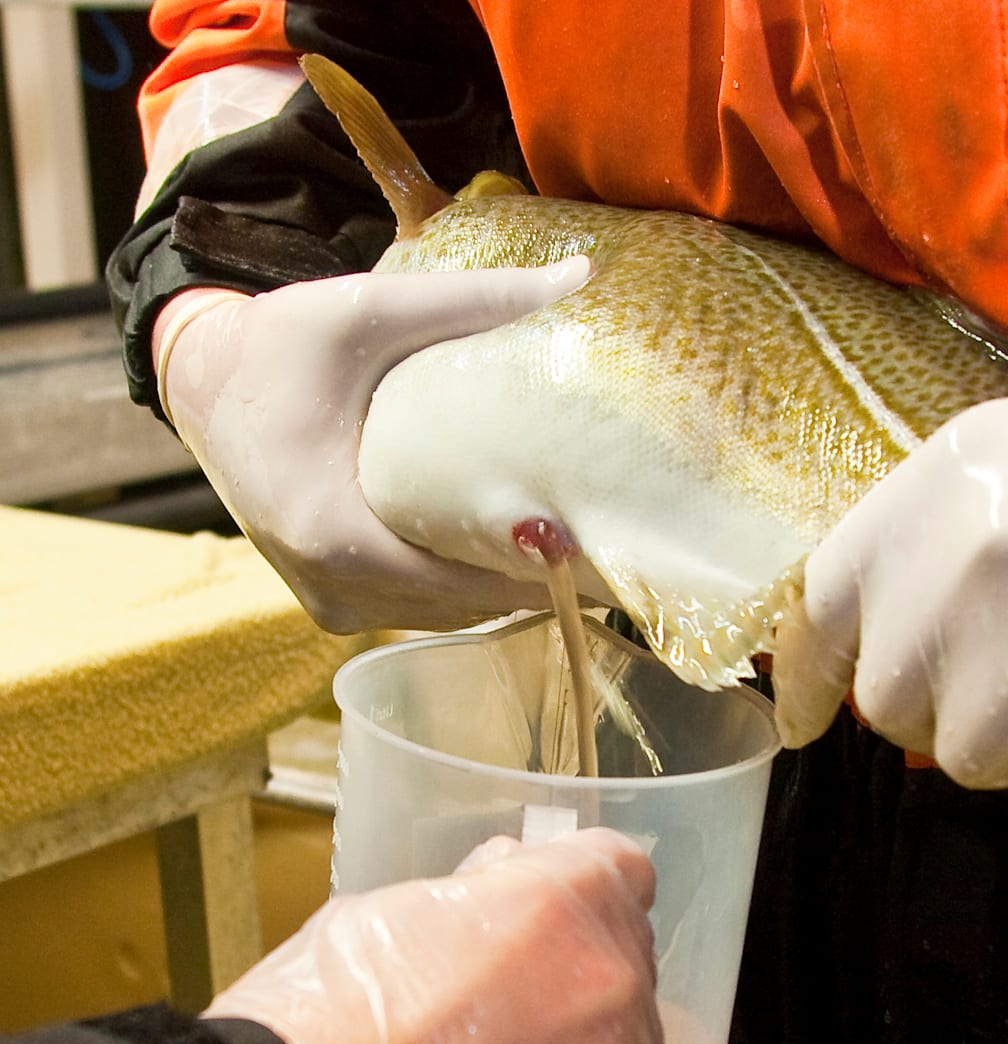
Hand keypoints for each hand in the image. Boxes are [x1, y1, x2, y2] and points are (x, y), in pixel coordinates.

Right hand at [155, 258, 590, 632]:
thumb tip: (580, 274)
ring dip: (507, 590)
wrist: (202, 378)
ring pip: (445, 614)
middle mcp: (329, 583)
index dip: (537, 576)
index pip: (462, 581)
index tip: (605, 561)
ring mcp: (329, 600)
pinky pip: (419, 607)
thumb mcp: (373, 310)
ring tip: (585, 562)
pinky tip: (521, 556)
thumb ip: (474, 299)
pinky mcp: (332, 598)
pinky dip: (468, 586)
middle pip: (463, 604)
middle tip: (615, 560)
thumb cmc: (282, 341)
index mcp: (332, 531)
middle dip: (537, 584)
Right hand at [206, 828, 663, 1043]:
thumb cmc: (323, 1025)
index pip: (621, 871)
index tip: (547, 923)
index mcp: (564, 900)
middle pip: (621, 964)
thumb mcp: (388, 911)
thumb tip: (508, 874)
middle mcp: (611, 979)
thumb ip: (476, 891)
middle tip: (497, 1022)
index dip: (577, 894)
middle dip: (570, 982)